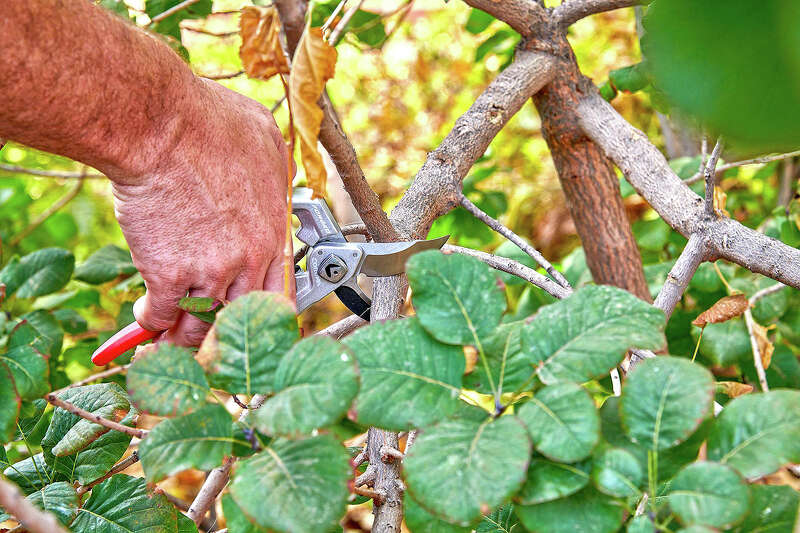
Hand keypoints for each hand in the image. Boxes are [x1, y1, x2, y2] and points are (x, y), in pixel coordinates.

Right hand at [111, 78, 291, 345]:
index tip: (249, 319)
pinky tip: (145, 316)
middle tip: (206, 336)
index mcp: (272, 233)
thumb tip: (275, 177)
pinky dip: (150, 321)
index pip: (280, 294)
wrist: (161, 125)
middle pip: (240, 316)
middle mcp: (247, 260)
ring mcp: (209, 272)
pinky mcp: (167, 276)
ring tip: (171, 337)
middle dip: (222, 330)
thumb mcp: (265, 141)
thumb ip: (275, 172)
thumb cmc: (210, 122)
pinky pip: (159, 316)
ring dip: (184, 334)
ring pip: (200, 325)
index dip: (263, 312)